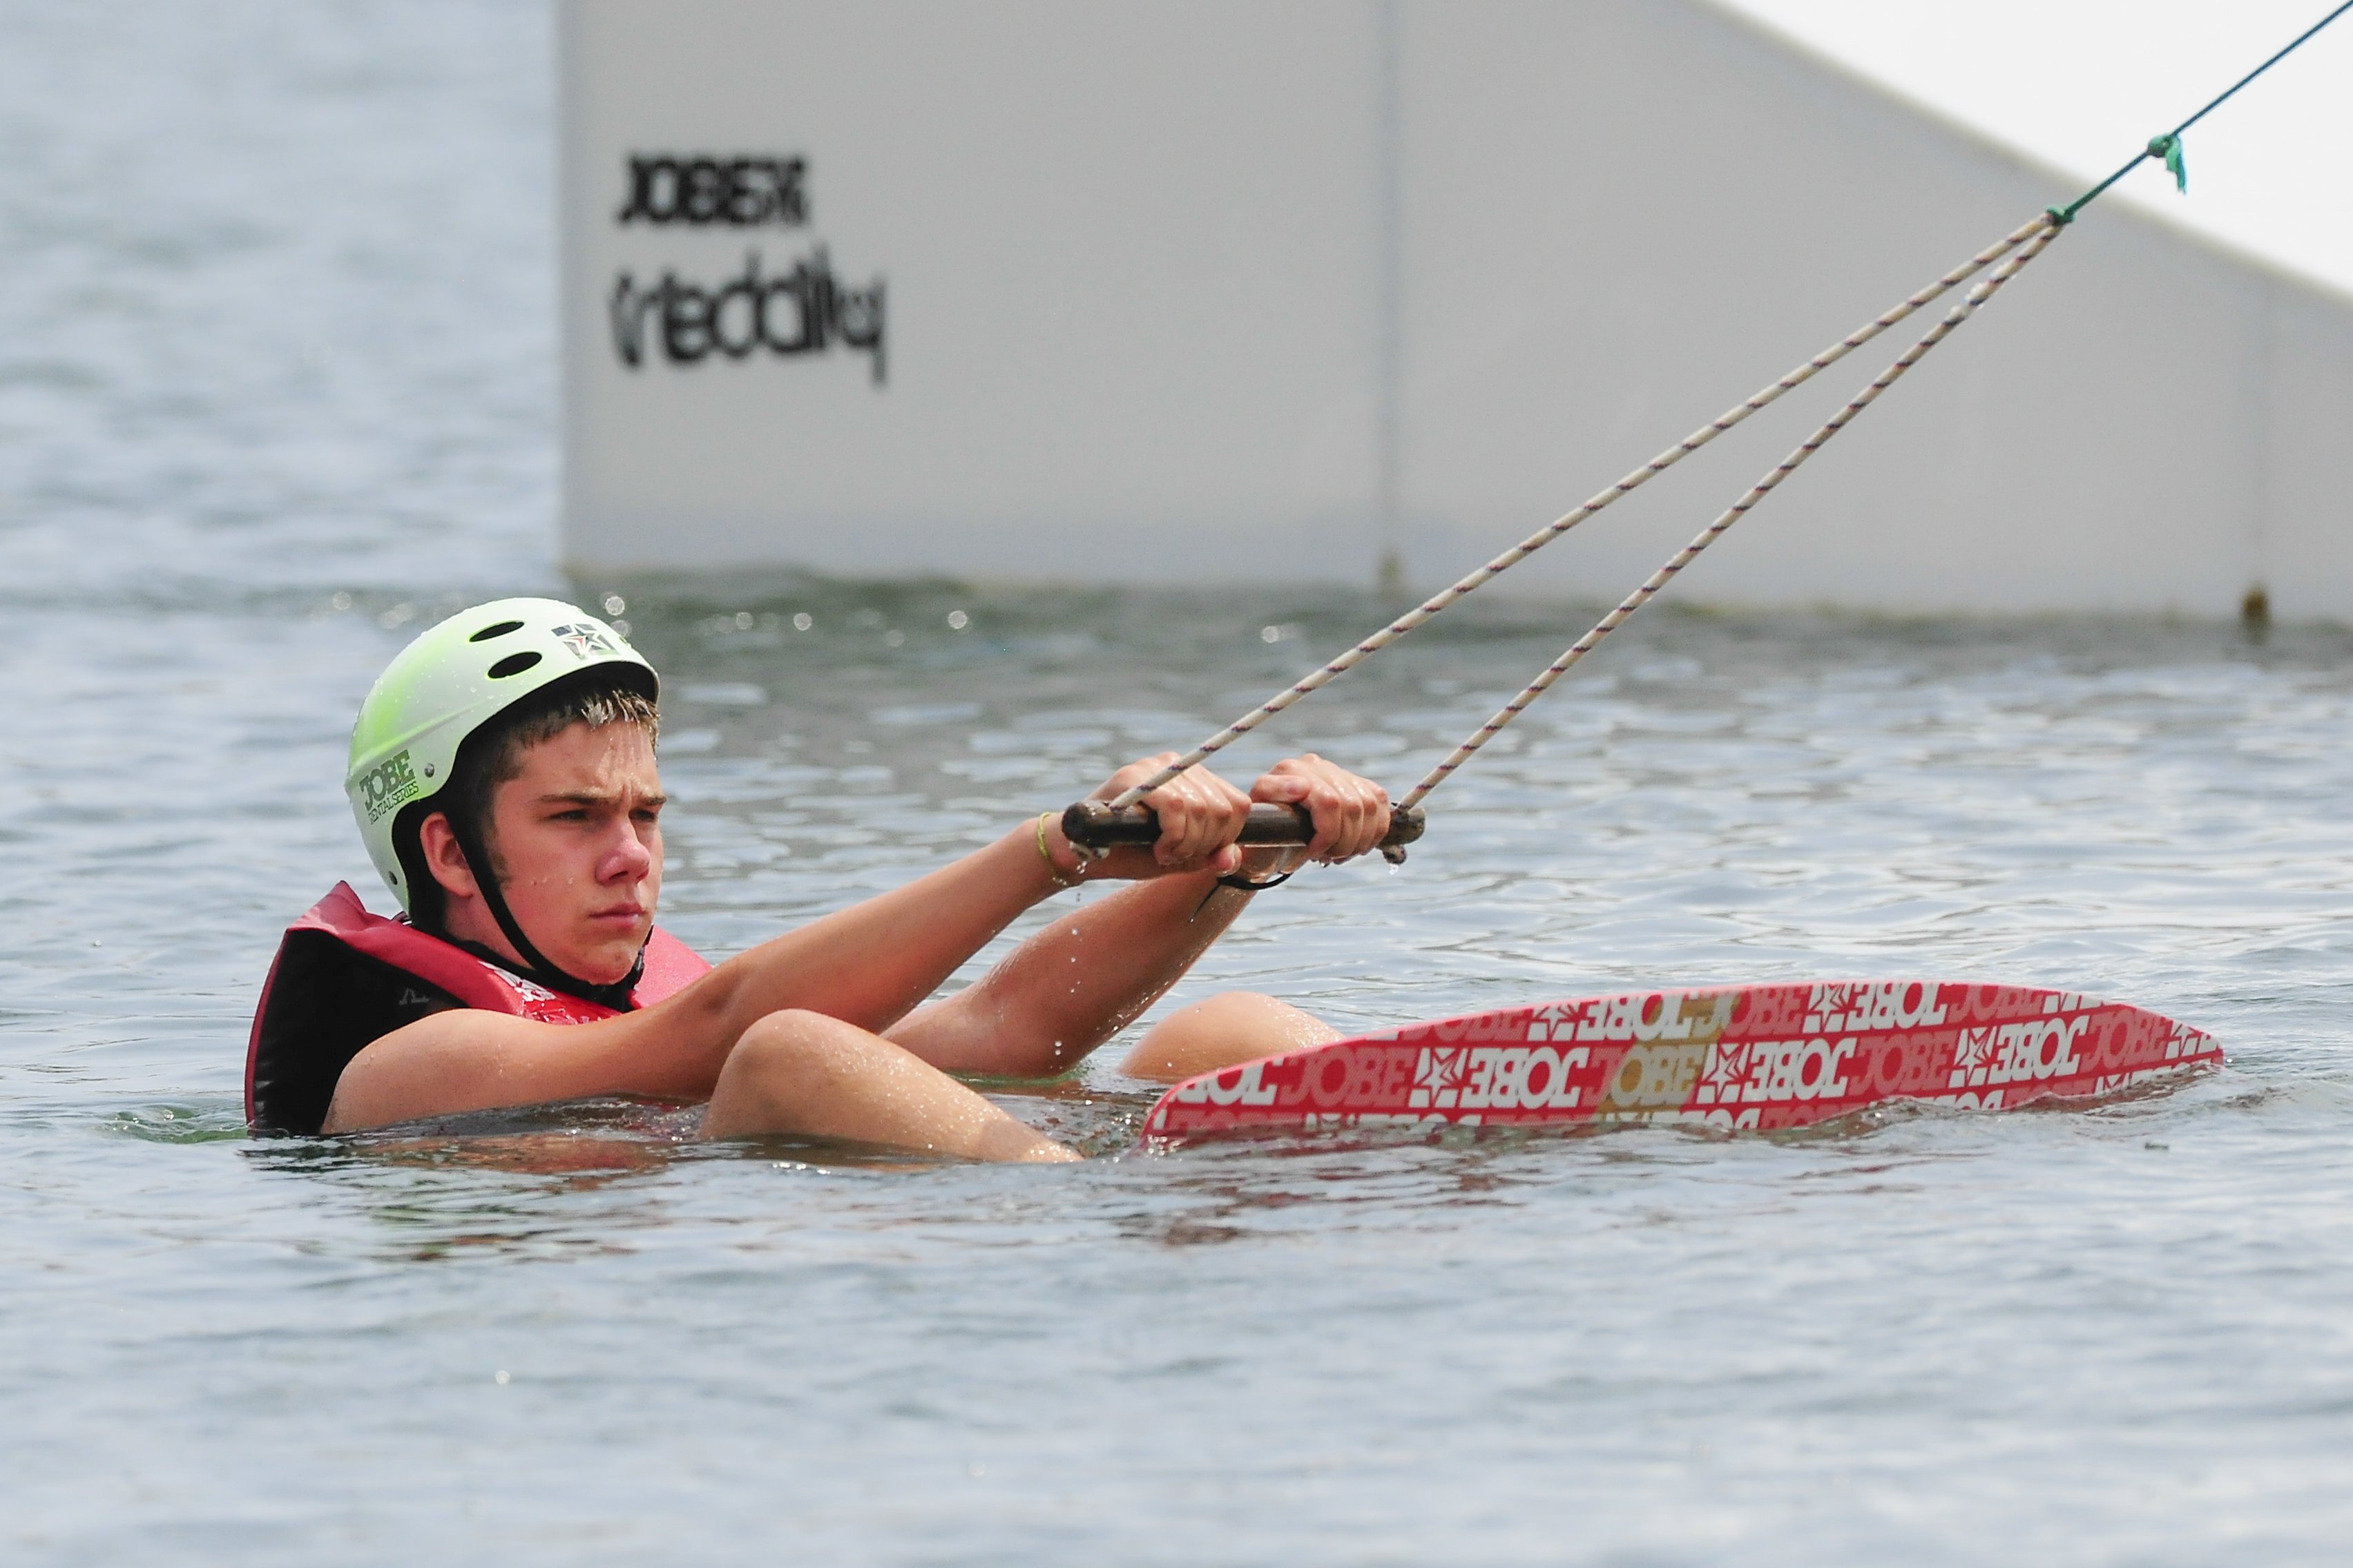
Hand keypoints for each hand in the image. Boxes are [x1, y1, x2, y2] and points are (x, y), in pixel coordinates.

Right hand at [1075, 753, 1252, 877]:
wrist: (1083, 853)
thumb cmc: (1132, 852)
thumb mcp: (1180, 858)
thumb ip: (1208, 856)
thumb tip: (1231, 858)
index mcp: (1196, 780)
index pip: (1237, 804)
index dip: (1227, 837)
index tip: (1199, 854)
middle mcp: (1180, 766)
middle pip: (1224, 808)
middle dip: (1205, 844)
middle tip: (1177, 857)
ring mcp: (1158, 767)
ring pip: (1201, 808)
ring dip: (1187, 844)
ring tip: (1164, 854)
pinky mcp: (1137, 777)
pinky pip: (1177, 806)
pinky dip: (1174, 837)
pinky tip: (1158, 850)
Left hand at [1251, 754, 1390, 862]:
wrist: (1271, 841)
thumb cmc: (1262, 838)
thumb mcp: (1254, 828)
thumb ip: (1269, 805)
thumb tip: (1302, 787)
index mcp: (1289, 770)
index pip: (1329, 801)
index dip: (1328, 835)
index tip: (1312, 854)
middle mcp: (1314, 765)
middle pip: (1354, 806)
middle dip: (1344, 841)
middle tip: (1327, 857)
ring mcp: (1335, 772)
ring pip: (1370, 805)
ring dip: (1359, 839)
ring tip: (1338, 853)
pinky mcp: (1354, 783)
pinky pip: (1380, 802)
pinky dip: (1374, 830)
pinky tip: (1356, 845)